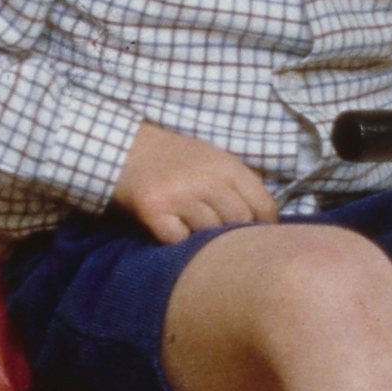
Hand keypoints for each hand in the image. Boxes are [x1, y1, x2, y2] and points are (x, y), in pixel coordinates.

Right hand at [111, 122, 277, 243]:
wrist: (125, 149)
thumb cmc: (175, 159)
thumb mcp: (213, 159)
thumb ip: (239, 184)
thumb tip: (266, 221)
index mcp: (227, 166)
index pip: (263, 206)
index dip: (264, 227)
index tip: (258, 238)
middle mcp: (206, 179)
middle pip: (238, 223)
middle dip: (234, 235)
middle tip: (224, 242)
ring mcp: (180, 195)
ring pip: (210, 234)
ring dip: (204, 239)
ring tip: (194, 232)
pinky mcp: (154, 211)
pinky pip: (178, 241)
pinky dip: (177, 242)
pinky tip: (172, 231)